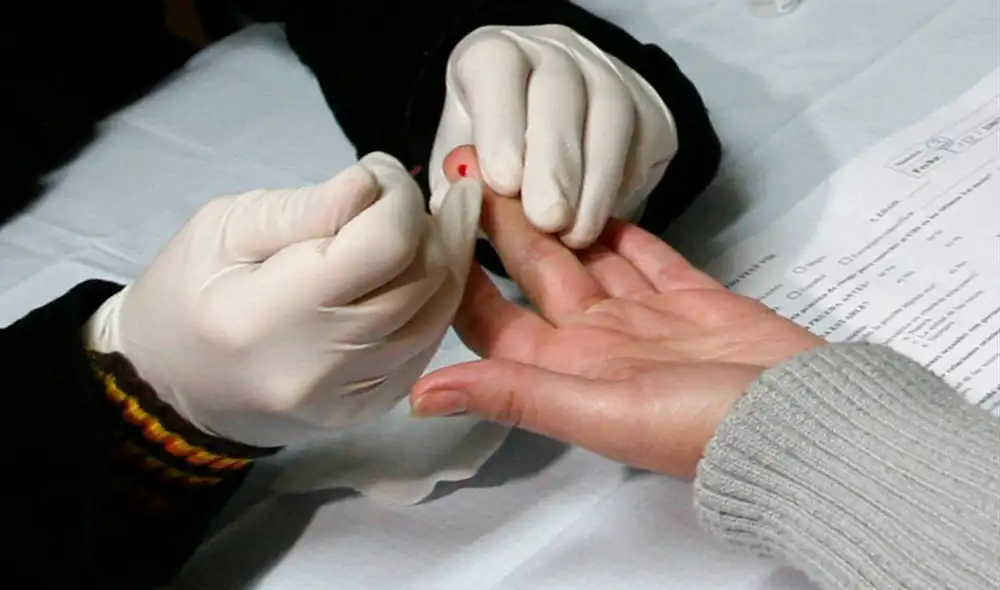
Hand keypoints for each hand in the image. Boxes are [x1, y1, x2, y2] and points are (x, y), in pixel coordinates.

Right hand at [85, 153, 482, 446]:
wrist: (172, 385)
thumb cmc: (188, 291)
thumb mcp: (226, 225)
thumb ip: (309, 207)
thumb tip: (378, 184)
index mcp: (274, 315)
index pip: (383, 245)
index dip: (399, 196)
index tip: (380, 172)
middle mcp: (323, 367)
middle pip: (422, 279)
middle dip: (428, 222)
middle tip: (405, 192)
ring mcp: (351, 397)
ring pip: (438, 312)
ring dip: (443, 258)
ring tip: (428, 219)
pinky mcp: (369, 410)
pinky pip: (426, 344)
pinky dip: (432, 299)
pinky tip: (417, 268)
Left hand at [411, 148, 821, 478]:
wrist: (804, 420)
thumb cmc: (702, 427)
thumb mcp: (600, 410)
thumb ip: (516, 394)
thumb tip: (423, 397)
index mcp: (569, 370)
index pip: (494, 320)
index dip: (462, 277)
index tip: (437, 226)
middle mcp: (601, 345)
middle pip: (540, 276)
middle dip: (508, 229)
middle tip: (479, 173)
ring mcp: (649, 322)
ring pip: (591, 259)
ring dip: (561, 220)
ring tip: (529, 174)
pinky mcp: (696, 303)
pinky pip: (650, 259)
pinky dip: (626, 233)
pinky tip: (601, 204)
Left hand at [429, 24, 676, 248]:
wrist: (546, 145)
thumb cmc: (491, 156)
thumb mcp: (462, 164)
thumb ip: (456, 184)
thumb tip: (459, 206)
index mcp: (494, 56)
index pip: (496, 68)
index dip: (500, 124)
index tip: (503, 183)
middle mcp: (554, 54)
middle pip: (560, 93)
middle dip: (555, 161)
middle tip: (547, 220)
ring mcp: (607, 74)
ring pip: (611, 114)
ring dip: (596, 181)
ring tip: (576, 235)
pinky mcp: (647, 106)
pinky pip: (643, 140)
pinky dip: (624, 186)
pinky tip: (602, 220)